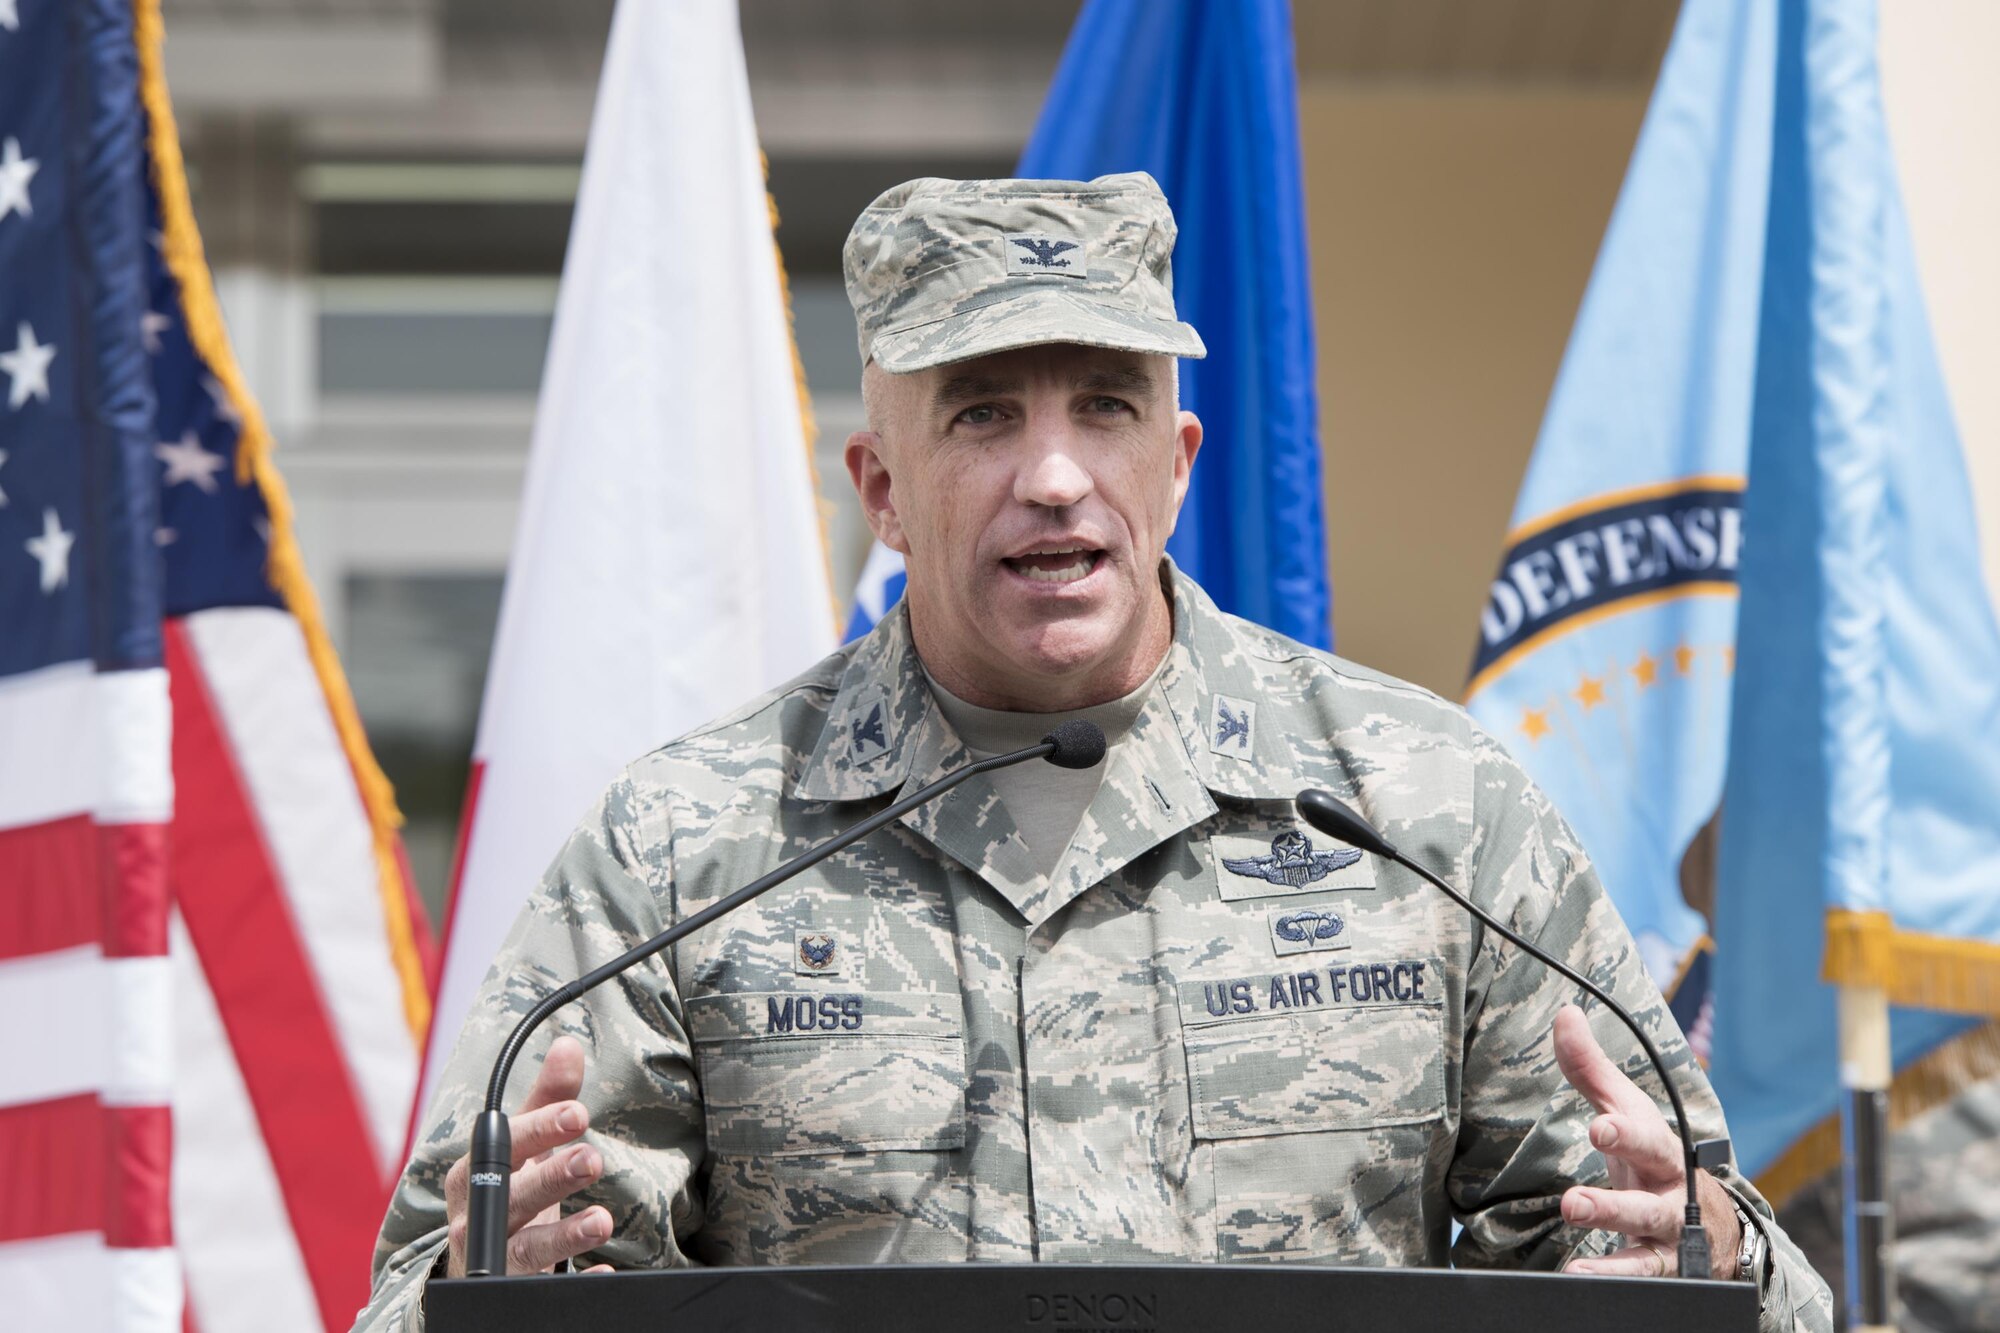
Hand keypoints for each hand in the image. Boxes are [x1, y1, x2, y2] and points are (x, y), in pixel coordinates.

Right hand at [444, 1035, 612, 1275]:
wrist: (477, 1261)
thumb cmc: (506, 1191)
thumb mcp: (523, 1149)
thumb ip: (546, 1101)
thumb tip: (568, 1046)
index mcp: (478, 1173)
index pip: (504, 1146)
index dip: (539, 1129)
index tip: (578, 1113)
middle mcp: (477, 1217)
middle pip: (509, 1198)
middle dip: (549, 1179)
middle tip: (592, 1159)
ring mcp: (492, 1259)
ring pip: (524, 1250)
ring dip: (563, 1237)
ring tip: (603, 1221)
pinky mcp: (511, 1289)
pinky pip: (543, 1291)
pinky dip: (574, 1283)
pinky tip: (602, 1271)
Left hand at [1551, 1005, 1740, 1277]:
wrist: (1714, 1223)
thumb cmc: (1655, 1157)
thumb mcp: (1627, 1114)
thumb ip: (1591, 1071)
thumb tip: (1564, 1014)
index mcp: (1662, 1152)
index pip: (1646, 1140)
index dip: (1624, 1134)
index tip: (1600, 1128)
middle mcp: (1672, 1198)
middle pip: (1647, 1203)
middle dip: (1613, 1204)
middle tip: (1573, 1203)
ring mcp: (1670, 1238)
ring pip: (1646, 1246)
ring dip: (1613, 1253)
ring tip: (1577, 1259)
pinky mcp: (1664, 1268)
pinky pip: (1640, 1276)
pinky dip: (1613, 1278)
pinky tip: (1580, 1279)